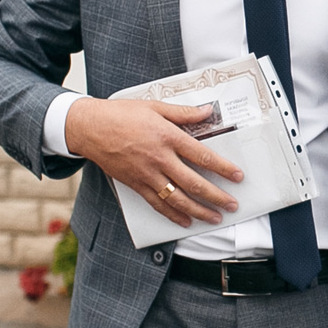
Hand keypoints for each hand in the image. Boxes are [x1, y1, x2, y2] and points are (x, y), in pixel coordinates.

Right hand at [64, 98, 244, 225]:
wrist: (90, 128)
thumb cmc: (121, 114)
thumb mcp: (155, 106)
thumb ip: (183, 112)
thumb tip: (208, 111)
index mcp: (167, 137)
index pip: (202, 156)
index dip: (223, 168)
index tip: (237, 176)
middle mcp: (159, 158)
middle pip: (193, 182)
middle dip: (216, 196)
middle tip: (232, 204)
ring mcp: (147, 174)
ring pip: (177, 198)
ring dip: (199, 210)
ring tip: (214, 217)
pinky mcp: (135, 184)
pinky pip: (157, 204)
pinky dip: (173, 214)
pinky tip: (185, 221)